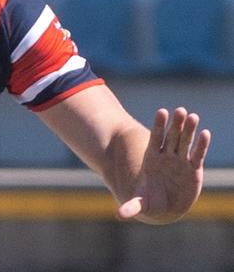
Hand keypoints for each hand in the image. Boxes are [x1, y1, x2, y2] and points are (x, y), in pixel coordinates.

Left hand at [117, 107, 210, 223]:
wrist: (164, 207)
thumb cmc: (150, 202)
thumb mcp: (141, 204)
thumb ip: (132, 207)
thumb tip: (119, 216)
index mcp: (152, 159)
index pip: (156, 138)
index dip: (159, 125)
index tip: (162, 111)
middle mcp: (166, 157)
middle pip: (171, 137)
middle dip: (175, 124)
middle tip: (179, 110)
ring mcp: (180, 161)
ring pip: (185, 142)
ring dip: (189, 130)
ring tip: (193, 116)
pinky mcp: (193, 169)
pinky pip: (197, 154)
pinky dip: (201, 145)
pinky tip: (206, 133)